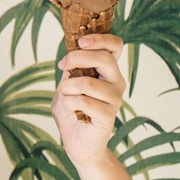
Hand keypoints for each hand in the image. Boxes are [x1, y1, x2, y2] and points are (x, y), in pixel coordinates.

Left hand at [52, 34, 125, 164]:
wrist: (76, 141)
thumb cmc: (71, 109)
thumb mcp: (67, 82)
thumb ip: (71, 68)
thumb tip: (71, 53)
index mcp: (108, 70)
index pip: (115, 45)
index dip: (100, 38)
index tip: (80, 41)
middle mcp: (116, 82)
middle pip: (104, 58)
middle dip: (76, 58)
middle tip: (63, 67)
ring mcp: (115, 99)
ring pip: (86, 82)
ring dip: (67, 87)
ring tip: (66, 96)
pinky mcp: (108, 116)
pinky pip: (82, 101)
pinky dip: (68, 103)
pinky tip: (72, 110)